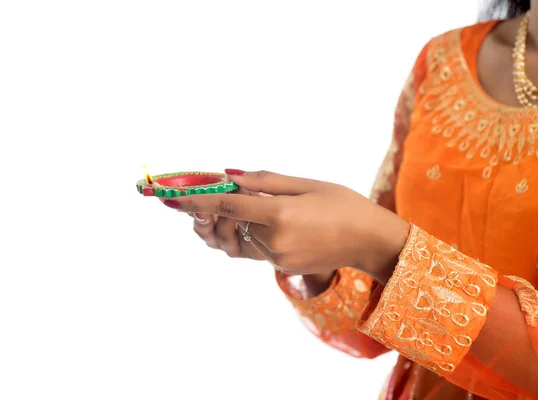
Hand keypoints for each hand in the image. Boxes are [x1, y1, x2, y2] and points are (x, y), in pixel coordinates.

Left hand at [161, 170, 409, 282]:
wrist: (370, 241)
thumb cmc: (344, 204)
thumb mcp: (307, 184)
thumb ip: (265, 181)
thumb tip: (230, 177)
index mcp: (278, 215)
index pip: (224, 207)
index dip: (193, 201)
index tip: (167, 197)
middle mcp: (273, 240)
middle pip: (227, 223)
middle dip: (215, 210)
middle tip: (217, 193)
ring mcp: (276, 258)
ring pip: (239, 237)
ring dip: (235, 221)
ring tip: (248, 205)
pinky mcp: (281, 267)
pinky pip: (253, 247)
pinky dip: (250, 232)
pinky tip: (266, 221)